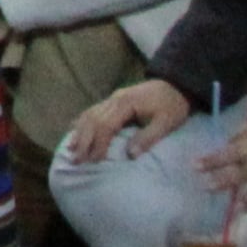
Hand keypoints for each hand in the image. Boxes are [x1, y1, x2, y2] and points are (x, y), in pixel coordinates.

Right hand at [63, 78, 195, 161]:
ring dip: (79, 132)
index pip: (105, 125)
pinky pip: (92, 111)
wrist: (176, 84)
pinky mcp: (113, 100)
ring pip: (89, 114)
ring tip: (70, 148)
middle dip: (83, 141)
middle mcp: (114, 99)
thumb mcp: (166, 122)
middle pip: (92, 121)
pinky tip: (74, 130)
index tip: (95, 161)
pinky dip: (82, 122)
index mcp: (125, 104)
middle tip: (76, 160)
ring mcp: (112, 98)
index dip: (99, 144)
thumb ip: (148, 137)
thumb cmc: (173, 105)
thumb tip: (130, 155)